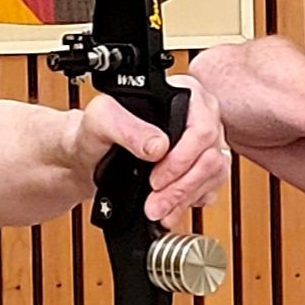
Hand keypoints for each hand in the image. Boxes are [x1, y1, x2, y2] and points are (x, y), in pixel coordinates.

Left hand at [71, 86, 232, 222]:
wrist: (91, 156)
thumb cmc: (95, 131)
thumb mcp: (100, 121)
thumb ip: (126, 127)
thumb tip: (158, 146)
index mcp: (182, 92)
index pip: (201, 127)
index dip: (182, 158)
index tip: (155, 179)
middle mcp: (200, 115)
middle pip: (210, 156)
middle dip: (180, 187)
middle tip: (154, 205)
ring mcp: (205, 142)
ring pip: (213, 175)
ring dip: (184, 198)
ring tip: (157, 212)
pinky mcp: (203, 166)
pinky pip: (210, 188)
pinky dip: (188, 203)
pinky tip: (169, 209)